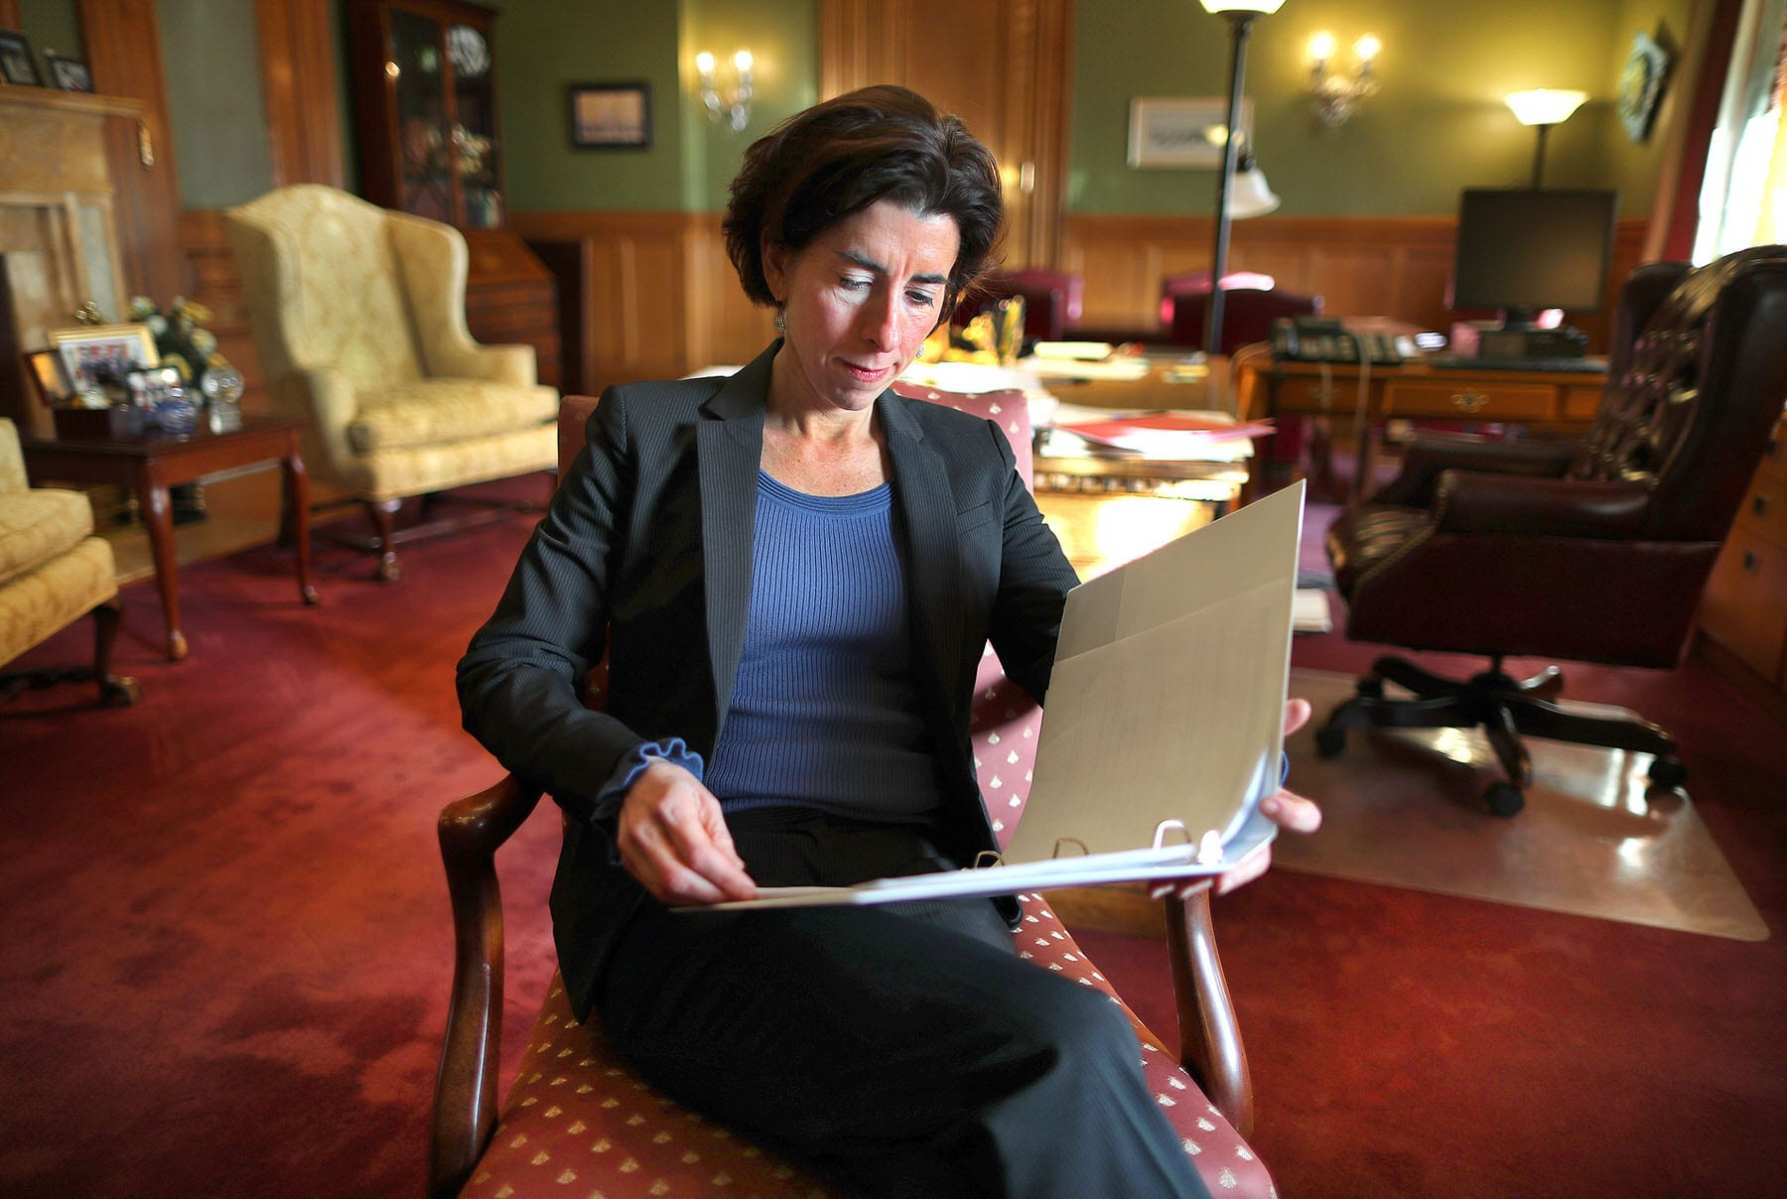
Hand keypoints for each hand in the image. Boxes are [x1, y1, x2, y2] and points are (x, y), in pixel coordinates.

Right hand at [615, 761, 756, 904]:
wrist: (639, 780)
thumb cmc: (675, 788)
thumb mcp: (707, 803)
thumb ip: (720, 839)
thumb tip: (735, 871)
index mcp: (670, 807)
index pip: (698, 854)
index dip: (724, 878)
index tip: (747, 891)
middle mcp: (646, 829)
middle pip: (679, 878)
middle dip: (713, 895)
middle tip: (737, 899)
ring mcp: (631, 847)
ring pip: (666, 889)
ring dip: (698, 900)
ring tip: (720, 898)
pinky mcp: (627, 860)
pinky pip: (655, 889)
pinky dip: (681, 897)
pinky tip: (698, 895)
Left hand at [1148, 697, 1320, 902]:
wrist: (1213, 782)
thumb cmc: (1241, 768)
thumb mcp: (1257, 748)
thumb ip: (1277, 729)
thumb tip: (1301, 705)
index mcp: (1276, 807)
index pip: (1303, 817)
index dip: (1291, 813)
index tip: (1268, 803)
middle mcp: (1257, 835)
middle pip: (1258, 859)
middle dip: (1238, 868)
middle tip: (1219, 872)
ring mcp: (1232, 851)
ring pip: (1224, 874)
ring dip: (1203, 880)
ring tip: (1179, 884)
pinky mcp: (1207, 861)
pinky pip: (1197, 878)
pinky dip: (1178, 883)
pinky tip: (1157, 886)